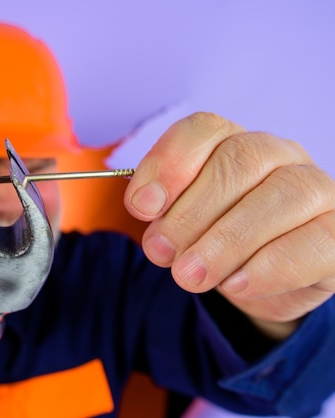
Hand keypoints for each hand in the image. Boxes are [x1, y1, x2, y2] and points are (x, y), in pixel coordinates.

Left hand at [124, 112, 334, 337]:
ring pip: (281, 196)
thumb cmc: (214, 240)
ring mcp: (317, 190)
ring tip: (190, 275)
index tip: (142, 207)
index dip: (169, 164)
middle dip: (190, 212)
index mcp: (232, 143)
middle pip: (239, 161)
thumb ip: (162, 208)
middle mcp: (279, 155)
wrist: (259, 282)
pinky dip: (269, 267)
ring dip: (225, 241)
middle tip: (161, 253)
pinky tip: (236, 285)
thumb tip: (146, 204)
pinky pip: (315, 242)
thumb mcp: (179, 223)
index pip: (203, 129)